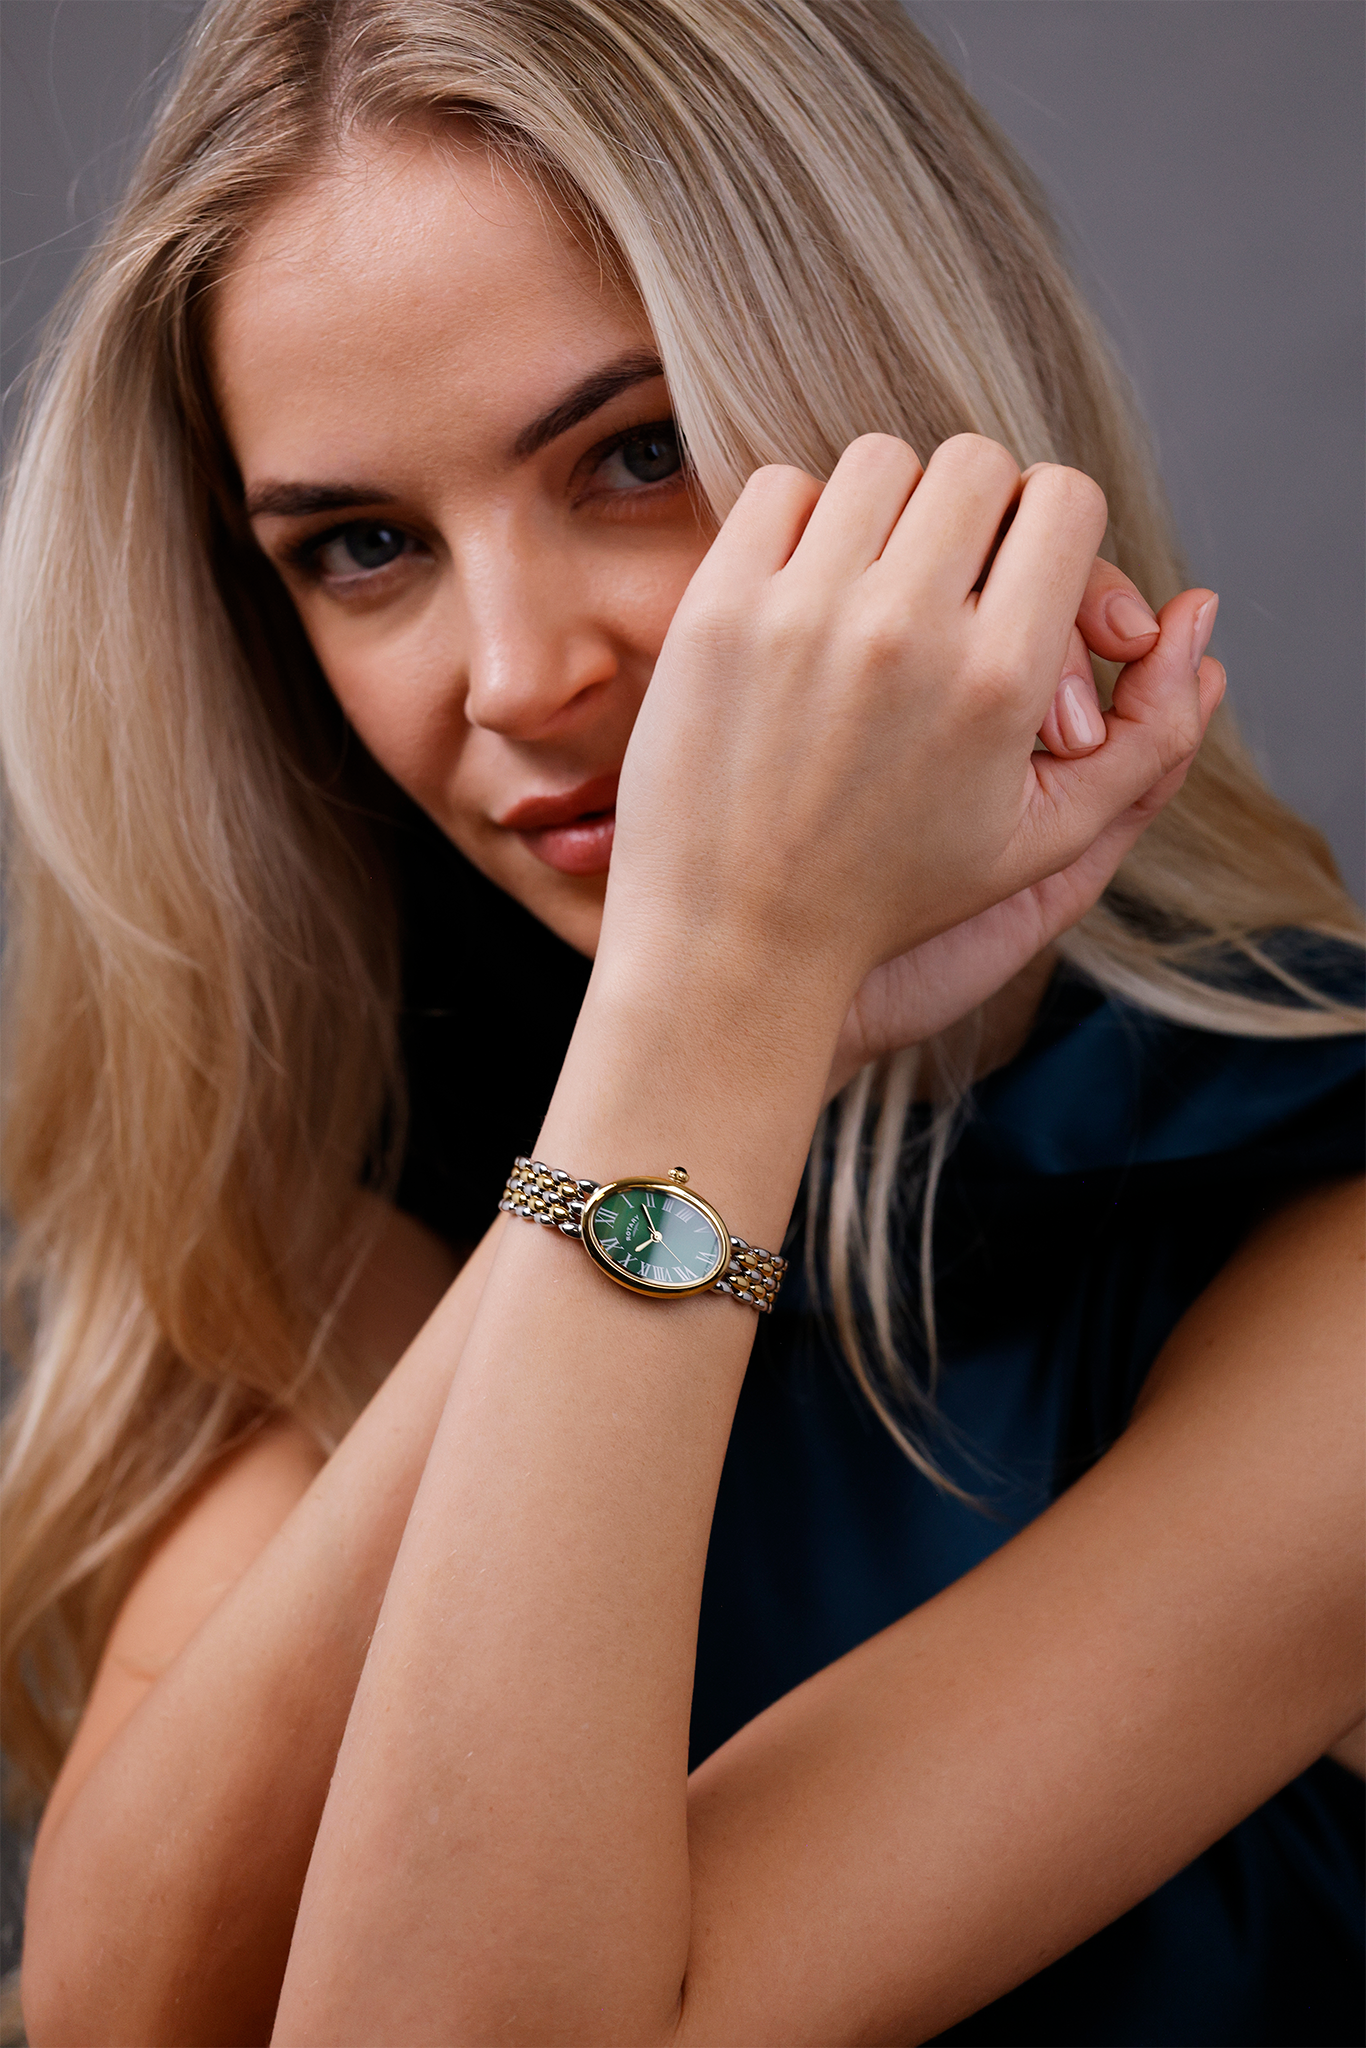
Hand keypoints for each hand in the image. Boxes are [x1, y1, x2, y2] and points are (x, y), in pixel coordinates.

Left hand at [604, 433, 1220, 1028]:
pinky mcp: (718, 609)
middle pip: (975, 463)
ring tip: (878, 586)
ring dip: (889, 509)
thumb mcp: (1046, 838)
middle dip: (977, 510)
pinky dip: (801, 524)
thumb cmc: (894, 894)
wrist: (734, 942)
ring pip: (879, 461)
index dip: (1053, 527)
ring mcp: (800, 613)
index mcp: (999, 679)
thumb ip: (1151, 733)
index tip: (1023, 575)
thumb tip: (1197, 612)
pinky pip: (781, 488)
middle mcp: (904, 631)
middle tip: (953, 579)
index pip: (1064, 499)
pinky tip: (807, 594)